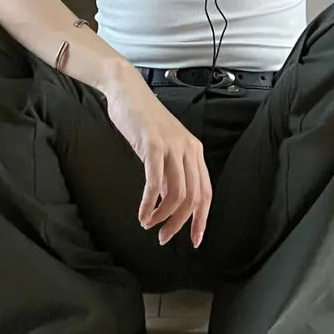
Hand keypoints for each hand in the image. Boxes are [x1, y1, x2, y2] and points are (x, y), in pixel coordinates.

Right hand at [104, 66, 211, 246]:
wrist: (128, 92)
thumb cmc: (143, 122)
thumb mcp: (162, 150)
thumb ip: (168, 174)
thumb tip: (167, 203)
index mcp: (195, 151)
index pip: (206, 193)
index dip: (201, 220)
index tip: (194, 241)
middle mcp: (188, 149)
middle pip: (193, 198)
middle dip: (179, 224)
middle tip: (163, 238)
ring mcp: (172, 147)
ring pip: (177, 194)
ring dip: (162, 217)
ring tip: (149, 224)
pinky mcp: (153, 145)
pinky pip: (155, 183)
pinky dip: (149, 204)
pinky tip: (142, 214)